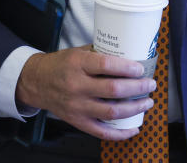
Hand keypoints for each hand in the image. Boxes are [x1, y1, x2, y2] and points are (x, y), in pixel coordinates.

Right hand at [15, 45, 155, 139]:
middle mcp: (77, 86)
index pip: (106, 65)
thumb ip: (99, 54)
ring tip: (147, 102)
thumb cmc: (60, 65)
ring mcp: (77, 106)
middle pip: (113, 89)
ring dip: (135, 107)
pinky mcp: (77, 121)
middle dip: (138, 87)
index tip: (140, 68)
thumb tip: (128, 54)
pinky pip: (102, 131)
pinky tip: (134, 128)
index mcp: (77, 64)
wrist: (36, 82)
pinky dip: (120, 133)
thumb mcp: (77, 52)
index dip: (127, 67)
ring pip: (112, 111)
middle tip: (150, 84)